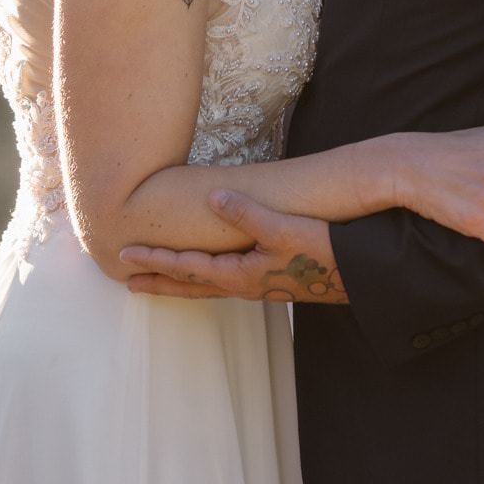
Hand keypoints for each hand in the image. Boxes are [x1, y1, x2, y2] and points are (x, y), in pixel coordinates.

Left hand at [120, 193, 349, 303]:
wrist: (358, 274)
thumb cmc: (323, 251)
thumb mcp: (284, 228)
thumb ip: (247, 213)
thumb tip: (213, 197)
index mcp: (240, 274)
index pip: (186, 267)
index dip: (155, 259)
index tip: (125, 254)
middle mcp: (243, 285)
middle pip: (190, 285)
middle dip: (158, 280)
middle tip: (126, 281)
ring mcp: (257, 285)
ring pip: (206, 286)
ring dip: (178, 282)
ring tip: (158, 279)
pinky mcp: (269, 280)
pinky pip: (223, 281)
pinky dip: (203, 278)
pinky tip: (207, 271)